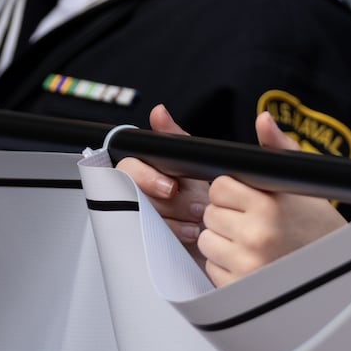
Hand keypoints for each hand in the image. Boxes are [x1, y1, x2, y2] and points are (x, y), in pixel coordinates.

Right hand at [117, 105, 212, 265]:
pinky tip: (191, 232)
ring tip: (197, 217)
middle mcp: (139, 192)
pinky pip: (150, 237)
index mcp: (145, 170)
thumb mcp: (193, 161)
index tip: (171, 186)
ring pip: (143, 217)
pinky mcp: (149, 238)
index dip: (146, 177)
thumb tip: (158, 112)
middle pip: (134, 194)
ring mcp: (142, 217)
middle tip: (191, 205)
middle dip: (167, 201)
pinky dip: (175, 234)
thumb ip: (174, 137)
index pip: (129, 167)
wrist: (221, 230)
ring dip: (174, 218)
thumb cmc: (202, 194)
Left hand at [200, 112, 346, 286]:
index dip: (232, 190)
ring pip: (206, 241)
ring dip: (223, 240)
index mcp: (269, 206)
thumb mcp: (302, 184)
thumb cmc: (319, 227)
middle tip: (255, 221)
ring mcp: (247, 266)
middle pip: (210, 213)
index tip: (250, 198)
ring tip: (253, 241)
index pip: (219, 187)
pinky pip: (212, 268)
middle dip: (227, 215)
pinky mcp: (240, 289)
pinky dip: (226, 265)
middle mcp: (256, 236)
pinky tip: (252, 261)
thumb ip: (278, 149)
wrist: (340, 272)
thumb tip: (263, 119)